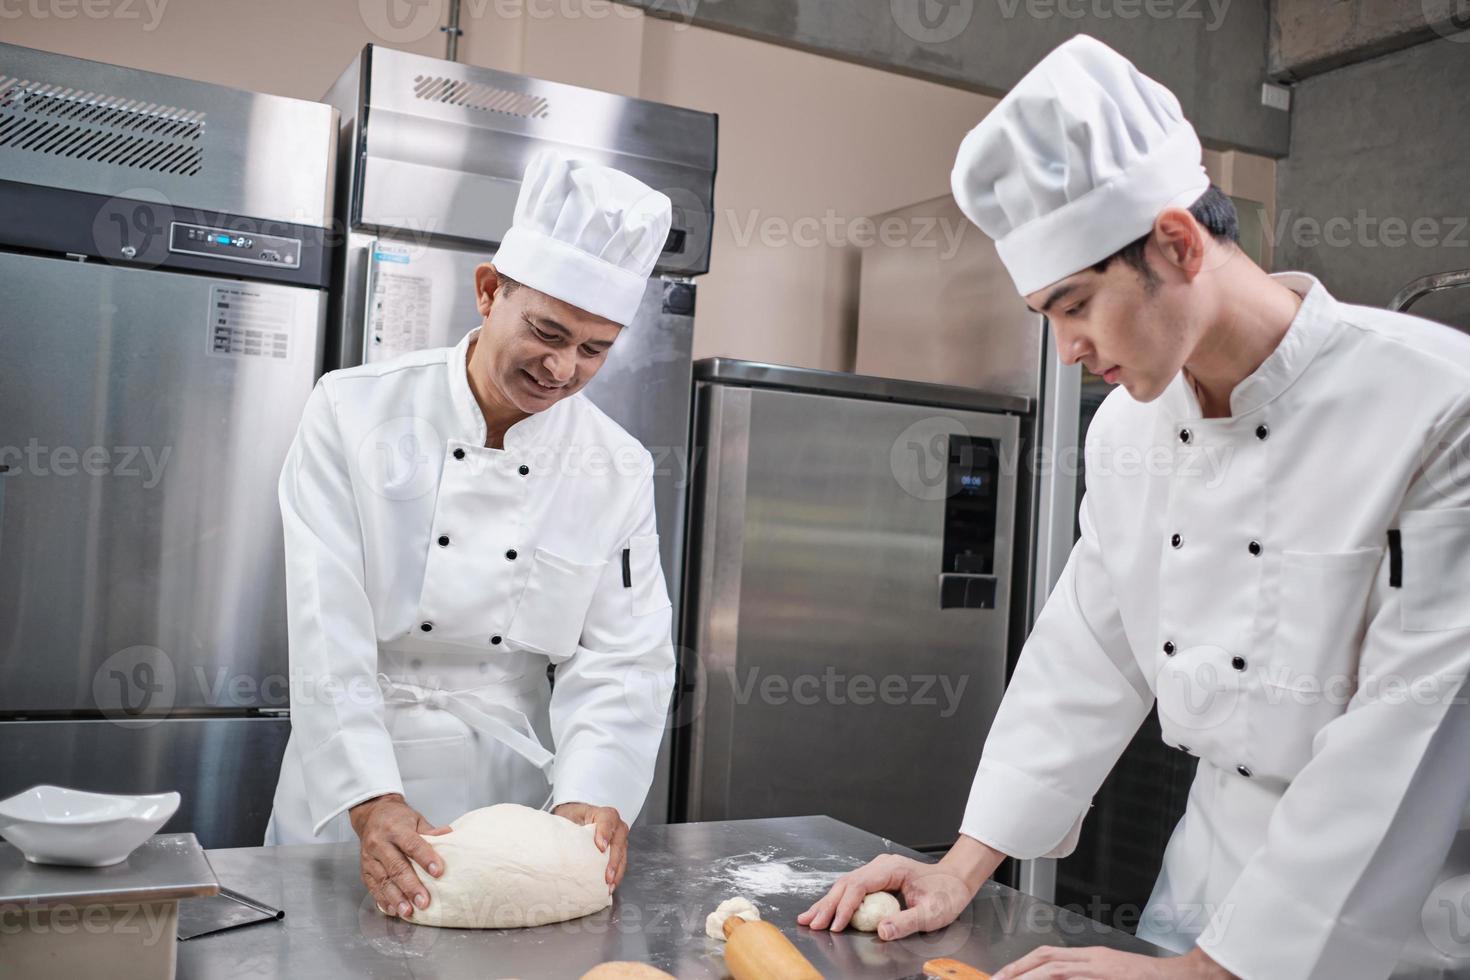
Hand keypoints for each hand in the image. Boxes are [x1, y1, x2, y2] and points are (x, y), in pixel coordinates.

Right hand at [349, 793, 450, 918]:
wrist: (372, 814)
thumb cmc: (398, 819)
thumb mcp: (416, 819)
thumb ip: (430, 831)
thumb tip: (450, 836)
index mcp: (395, 829)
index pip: (412, 844)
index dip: (425, 858)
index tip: (438, 872)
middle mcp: (379, 843)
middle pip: (396, 867)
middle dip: (411, 886)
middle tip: (424, 901)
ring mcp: (369, 858)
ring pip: (383, 880)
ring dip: (396, 898)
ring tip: (408, 911)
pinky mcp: (364, 870)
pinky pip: (373, 887)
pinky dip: (383, 900)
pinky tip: (393, 910)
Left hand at [553, 802, 628, 892]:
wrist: (579, 819)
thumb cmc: (574, 818)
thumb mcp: (569, 817)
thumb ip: (567, 826)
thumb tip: (554, 842)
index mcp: (603, 814)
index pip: (607, 820)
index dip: (605, 833)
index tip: (601, 847)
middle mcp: (616, 826)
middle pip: (618, 841)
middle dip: (613, 860)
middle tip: (607, 875)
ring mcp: (620, 839)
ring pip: (622, 855)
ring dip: (617, 872)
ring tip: (609, 885)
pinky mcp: (619, 851)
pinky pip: (621, 864)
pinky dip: (617, 876)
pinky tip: (610, 886)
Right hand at [797, 852, 979, 938]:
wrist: (955, 880)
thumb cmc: (947, 892)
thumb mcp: (932, 912)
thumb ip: (907, 921)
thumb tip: (882, 932)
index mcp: (891, 869)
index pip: (859, 886)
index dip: (845, 907)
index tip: (835, 925)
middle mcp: (879, 867)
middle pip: (845, 884)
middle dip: (827, 905)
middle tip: (810, 922)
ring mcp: (876, 872)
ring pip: (845, 886)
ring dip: (828, 903)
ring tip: (809, 918)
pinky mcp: (876, 881)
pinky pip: (852, 891)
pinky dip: (838, 902)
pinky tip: (826, 911)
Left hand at [993, 946, 1235, 978]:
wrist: (1177, 978)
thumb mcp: (1109, 975)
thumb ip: (1083, 977)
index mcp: (1091, 958)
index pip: (1048, 955)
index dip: (1023, 964)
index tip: (1004, 975)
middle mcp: (1092, 960)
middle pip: (1045, 959)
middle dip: (1017, 969)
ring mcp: (1099, 969)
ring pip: (1054, 968)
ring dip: (1029, 976)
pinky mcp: (1106, 975)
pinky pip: (1072, 978)